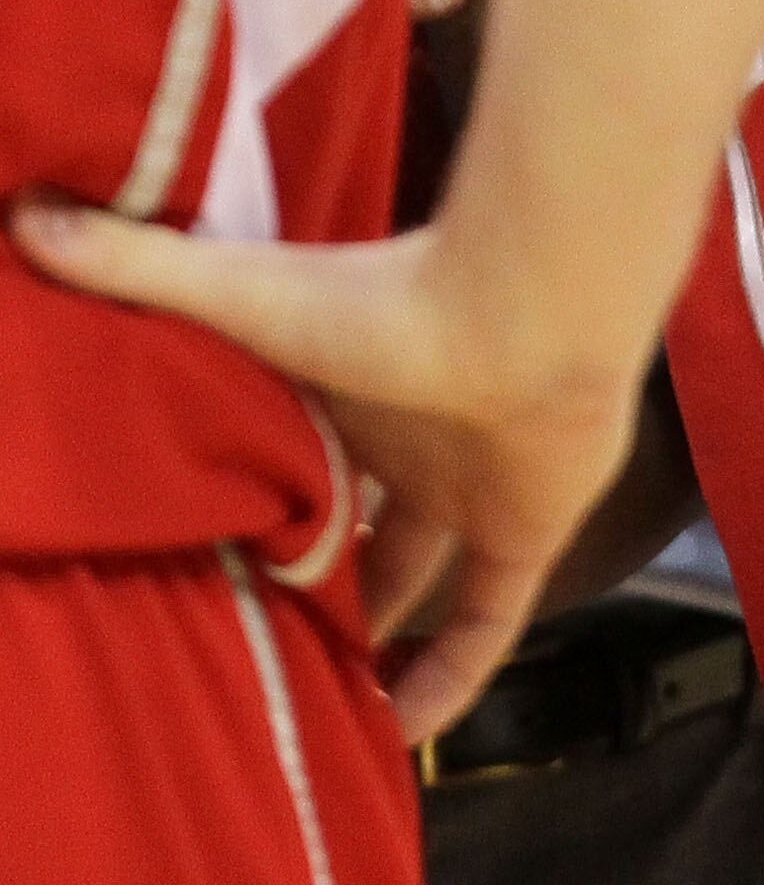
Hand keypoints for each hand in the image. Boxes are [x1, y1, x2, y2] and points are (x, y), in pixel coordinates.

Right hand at [8, 200, 635, 743]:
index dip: (248, 501)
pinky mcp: (529, 528)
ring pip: (417, 573)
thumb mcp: (242, 293)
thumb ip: (144, 266)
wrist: (530, 307)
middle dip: (304, 573)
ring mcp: (475, 480)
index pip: (291, 453)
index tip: (192, 553)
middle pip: (351, 520)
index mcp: (347, 380)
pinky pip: (487, 624)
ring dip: (371, 630)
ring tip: (305, 691)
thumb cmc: (386, 297)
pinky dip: (450, 678)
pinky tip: (398, 729)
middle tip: (242, 631)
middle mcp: (411, 432)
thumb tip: (37, 218)